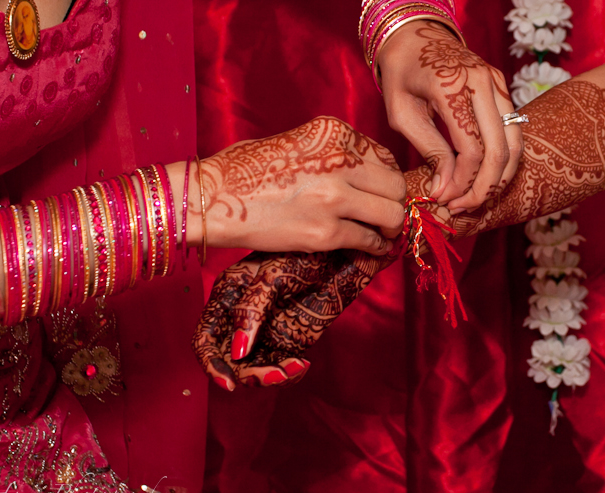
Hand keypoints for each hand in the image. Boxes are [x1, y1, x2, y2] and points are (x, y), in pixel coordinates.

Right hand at [192, 248, 397, 389]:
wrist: (341, 253)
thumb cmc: (304, 253)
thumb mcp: (273, 275)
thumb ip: (251, 310)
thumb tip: (238, 351)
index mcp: (226, 296)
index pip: (205, 338)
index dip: (211, 364)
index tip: (229, 383)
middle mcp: (240, 318)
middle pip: (229, 361)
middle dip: (248, 375)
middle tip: (276, 375)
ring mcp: (263, 332)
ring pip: (254, 369)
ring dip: (270, 377)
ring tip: (294, 369)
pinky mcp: (287, 341)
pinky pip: (279, 368)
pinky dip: (288, 374)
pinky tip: (302, 365)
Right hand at [199, 116, 406, 255]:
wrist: (209, 198)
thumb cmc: (243, 170)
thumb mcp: (294, 142)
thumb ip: (332, 153)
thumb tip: (362, 174)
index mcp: (332, 132)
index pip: (384, 156)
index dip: (386, 178)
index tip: (380, 191)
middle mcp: (339, 161)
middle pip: (395, 185)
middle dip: (393, 202)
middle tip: (384, 215)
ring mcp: (333, 198)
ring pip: (391, 215)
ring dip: (389, 227)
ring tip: (380, 233)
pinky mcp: (323, 233)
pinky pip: (368, 241)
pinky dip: (374, 247)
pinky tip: (369, 248)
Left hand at [377, 21, 523, 212]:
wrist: (414, 37)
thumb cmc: (401, 76)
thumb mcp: (402, 115)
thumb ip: (428, 150)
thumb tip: (445, 189)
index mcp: (453, 87)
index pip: (472, 148)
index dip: (462, 182)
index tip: (445, 200)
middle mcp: (483, 82)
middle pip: (500, 150)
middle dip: (484, 188)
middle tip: (463, 207)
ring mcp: (497, 84)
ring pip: (515, 144)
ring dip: (498, 178)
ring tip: (474, 199)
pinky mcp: (502, 89)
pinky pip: (513, 132)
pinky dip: (502, 161)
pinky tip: (481, 178)